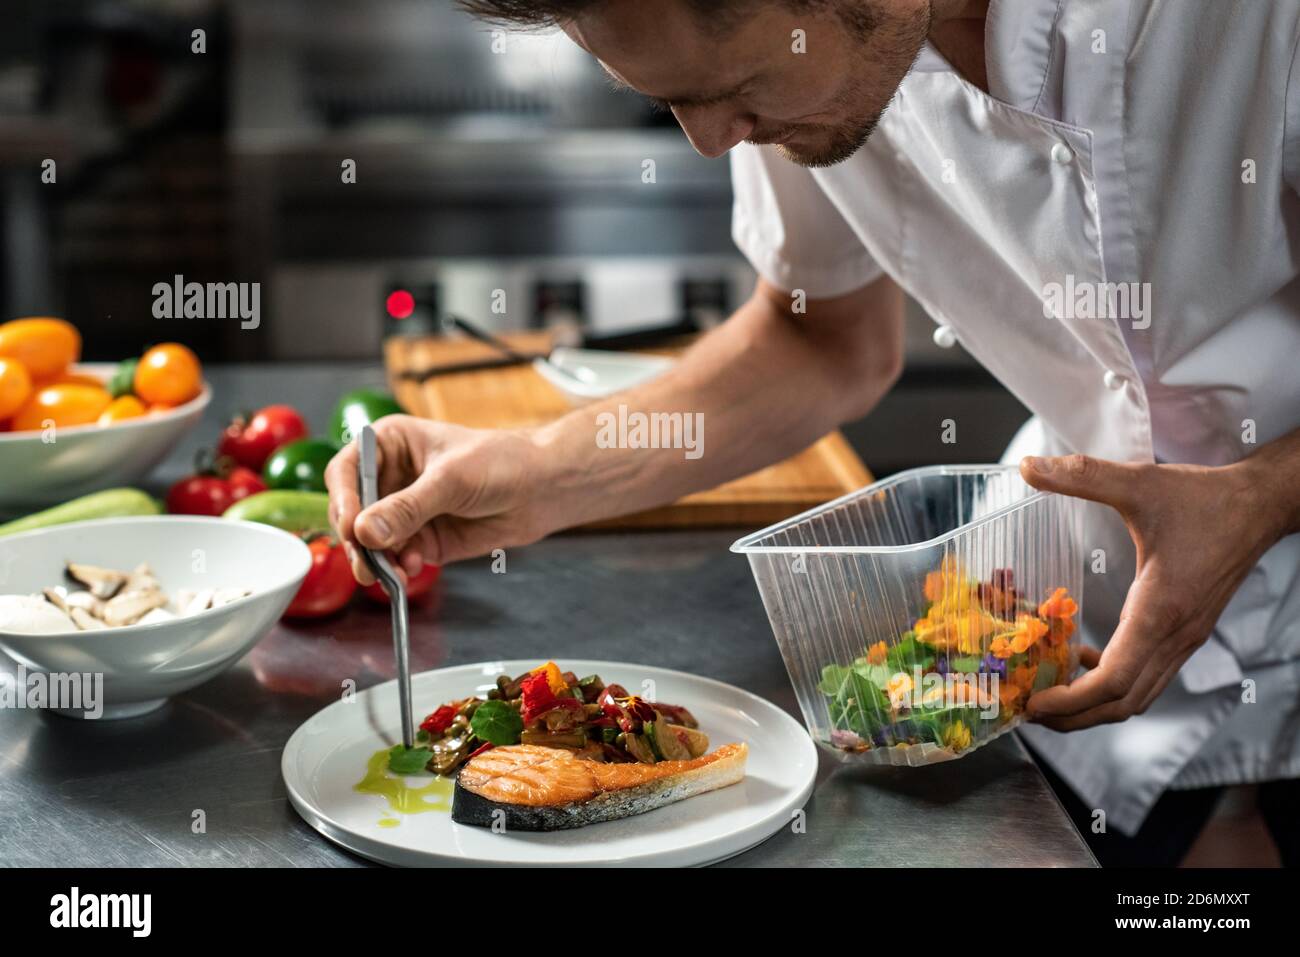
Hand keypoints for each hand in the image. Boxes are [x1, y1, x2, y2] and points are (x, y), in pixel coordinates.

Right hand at [325, 415, 553, 584]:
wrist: (542, 489)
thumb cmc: (500, 463)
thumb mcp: (451, 479)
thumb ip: (408, 508)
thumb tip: (365, 532)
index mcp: (389, 445)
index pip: (346, 471)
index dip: (342, 499)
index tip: (350, 527)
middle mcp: (390, 479)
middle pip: (352, 512)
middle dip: (357, 540)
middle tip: (366, 563)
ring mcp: (403, 512)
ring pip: (370, 542)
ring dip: (376, 561)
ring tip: (391, 574)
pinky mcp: (421, 540)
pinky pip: (396, 558)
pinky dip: (398, 568)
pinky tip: (411, 570)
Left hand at [1019, 452, 1288, 730]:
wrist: (1259, 505)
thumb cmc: (1203, 498)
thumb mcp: (1138, 482)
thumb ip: (1082, 475)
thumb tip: (1029, 467)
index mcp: (1160, 610)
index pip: (1115, 680)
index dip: (1071, 701)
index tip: (1033, 702)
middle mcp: (1175, 635)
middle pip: (1124, 704)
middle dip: (1074, 716)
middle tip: (1028, 709)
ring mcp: (1185, 639)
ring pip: (1139, 696)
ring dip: (1094, 706)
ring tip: (1050, 694)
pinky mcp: (1187, 633)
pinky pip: (1149, 676)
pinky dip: (1114, 683)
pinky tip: (1087, 657)